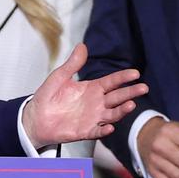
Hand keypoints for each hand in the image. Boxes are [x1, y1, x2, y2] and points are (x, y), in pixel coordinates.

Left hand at [23, 44, 146, 149]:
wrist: (35, 117)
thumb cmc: (48, 97)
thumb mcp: (60, 76)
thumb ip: (73, 64)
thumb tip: (82, 45)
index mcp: (92, 88)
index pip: (112, 81)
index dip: (123, 77)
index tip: (135, 73)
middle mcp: (96, 103)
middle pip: (117, 97)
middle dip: (131, 92)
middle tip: (142, 88)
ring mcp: (92, 117)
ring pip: (112, 114)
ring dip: (122, 110)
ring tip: (130, 105)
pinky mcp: (85, 131)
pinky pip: (97, 131)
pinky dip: (103, 130)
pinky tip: (109, 127)